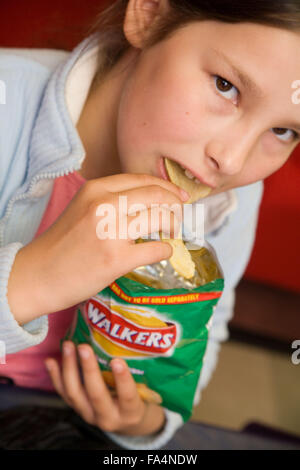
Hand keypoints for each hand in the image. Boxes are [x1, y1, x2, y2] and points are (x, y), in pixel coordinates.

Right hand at [8, 173, 187, 324]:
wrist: (38, 275)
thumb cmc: (62, 244)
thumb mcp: (82, 208)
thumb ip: (111, 200)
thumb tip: (149, 201)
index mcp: (96, 189)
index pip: (142, 180)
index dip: (167, 188)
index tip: (179, 197)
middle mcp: (104, 205)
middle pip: (157, 195)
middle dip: (176, 205)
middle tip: (180, 216)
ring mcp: (111, 232)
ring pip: (161, 218)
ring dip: (173, 226)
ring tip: (171, 234)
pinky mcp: (116, 259)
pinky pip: (157, 249)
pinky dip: (166, 251)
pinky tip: (162, 253)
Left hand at [45, 341, 165, 435]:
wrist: (126, 421)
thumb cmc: (140, 399)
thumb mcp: (144, 391)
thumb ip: (138, 374)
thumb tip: (135, 342)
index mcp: (130, 412)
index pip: (128, 396)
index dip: (122, 379)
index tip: (117, 360)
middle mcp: (108, 417)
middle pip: (96, 395)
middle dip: (88, 370)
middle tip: (84, 347)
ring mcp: (90, 415)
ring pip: (75, 394)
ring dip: (69, 368)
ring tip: (69, 346)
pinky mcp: (77, 410)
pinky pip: (64, 394)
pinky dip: (56, 377)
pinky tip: (51, 361)